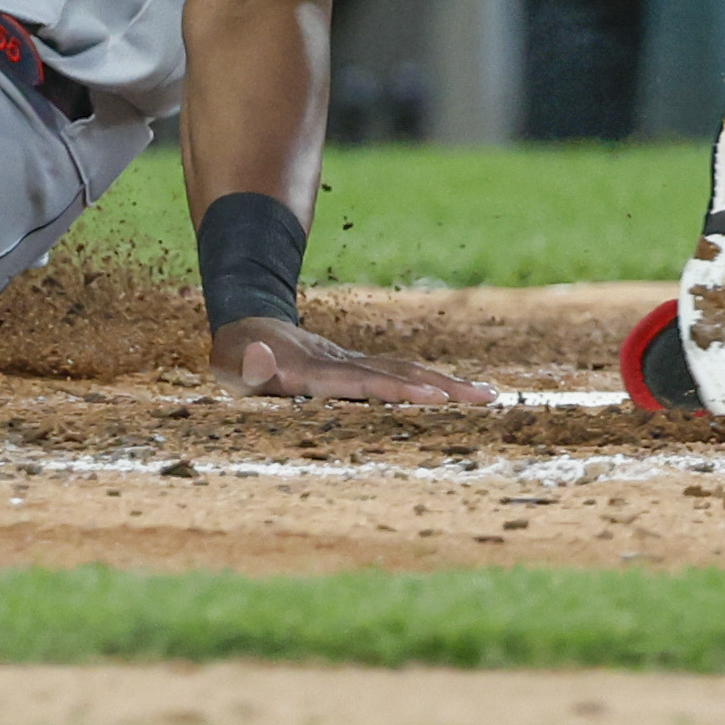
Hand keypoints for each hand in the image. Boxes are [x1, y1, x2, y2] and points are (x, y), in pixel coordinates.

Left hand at [209, 316, 502, 404]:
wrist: (250, 326)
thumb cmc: (239, 360)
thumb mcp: (236, 366)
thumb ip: (250, 367)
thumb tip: (258, 361)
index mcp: (317, 372)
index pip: (365, 383)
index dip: (398, 390)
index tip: (433, 397)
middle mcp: (345, 365)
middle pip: (401, 374)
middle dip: (444, 388)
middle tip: (486, 398)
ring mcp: (356, 363)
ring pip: (409, 371)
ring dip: (448, 384)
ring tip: (489, 396)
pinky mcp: (362, 368)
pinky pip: (402, 374)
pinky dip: (433, 383)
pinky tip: (459, 393)